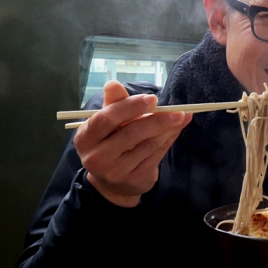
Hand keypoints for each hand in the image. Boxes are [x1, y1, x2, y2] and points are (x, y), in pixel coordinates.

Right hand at [73, 81, 191, 207]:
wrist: (113, 183)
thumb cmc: (111, 143)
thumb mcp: (108, 123)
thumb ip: (114, 103)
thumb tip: (113, 83)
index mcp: (86, 137)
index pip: (107, 118)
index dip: (130, 107)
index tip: (153, 99)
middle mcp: (97, 157)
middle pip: (131, 133)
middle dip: (157, 120)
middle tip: (177, 111)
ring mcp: (116, 171)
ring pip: (148, 144)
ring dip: (168, 129)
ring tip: (181, 117)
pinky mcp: (134, 180)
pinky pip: (157, 155)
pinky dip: (169, 139)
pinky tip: (177, 129)